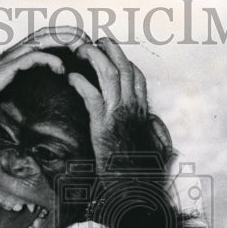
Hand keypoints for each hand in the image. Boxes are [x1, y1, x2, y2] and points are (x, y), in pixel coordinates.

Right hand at [0, 26, 91, 140]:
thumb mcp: (14, 90)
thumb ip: (30, 83)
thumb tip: (50, 85)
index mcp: (19, 57)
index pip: (47, 38)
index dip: (67, 37)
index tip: (86, 45)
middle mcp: (14, 54)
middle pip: (46, 34)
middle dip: (69, 34)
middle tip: (90, 41)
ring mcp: (8, 60)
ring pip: (40, 41)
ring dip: (63, 43)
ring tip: (81, 50)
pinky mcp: (3, 71)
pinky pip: (29, 58)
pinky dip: (47, 60)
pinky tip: (61, 70)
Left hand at [66, 38, 149, 171]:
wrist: (134, 187)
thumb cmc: (140, 171)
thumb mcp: (152, 147)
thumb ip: (153, 131)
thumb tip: (155, 124)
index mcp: (142, 111)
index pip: (137, 77)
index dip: (125, 61)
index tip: (113, 53)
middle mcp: (132, 107)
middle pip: (123, 67)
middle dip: (110, 49)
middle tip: (96, 40)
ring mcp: (118, 114)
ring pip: (109, 75)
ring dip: (94, 58)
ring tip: (81, 50)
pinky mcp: (103, 125)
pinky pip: (91, 96)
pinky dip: (81, 83)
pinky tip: (71, 77)